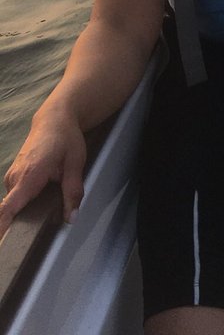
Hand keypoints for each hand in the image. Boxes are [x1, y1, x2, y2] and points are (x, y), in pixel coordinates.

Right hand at [0, 112, 85, 236]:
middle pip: (10, 213)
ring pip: (14, 205)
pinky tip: (39, 202)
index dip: (1, 228)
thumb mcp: (76, 163)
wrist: (55, 118)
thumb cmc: (66, 138)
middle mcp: (14, 179)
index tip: (2, 245)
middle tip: (37, 235)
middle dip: (20, 227)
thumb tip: (71, 218)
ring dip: (25, 213)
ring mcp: (11, 178)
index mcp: (28, 177)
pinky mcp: (13, 177)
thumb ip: (72, 191)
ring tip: (43, 215)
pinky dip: (24, 204)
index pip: (6, 209)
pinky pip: (15, 197)